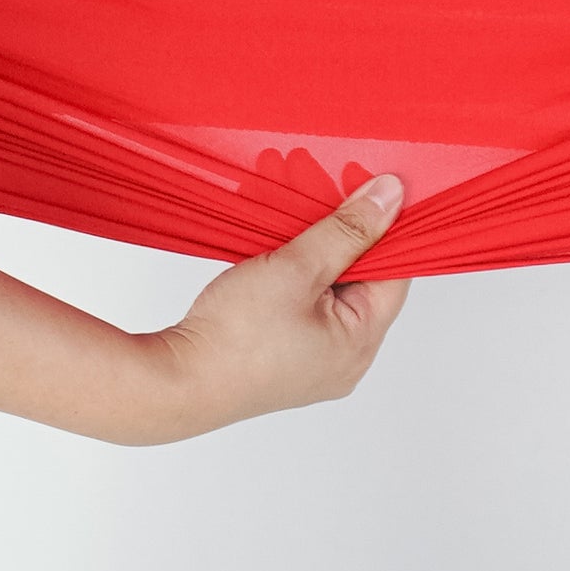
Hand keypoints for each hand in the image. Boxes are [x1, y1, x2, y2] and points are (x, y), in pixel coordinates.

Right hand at [138, 174, 410, 441]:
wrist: (173, 381)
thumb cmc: (233, 336)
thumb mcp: (297, 267)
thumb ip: (347, 229)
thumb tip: (391, 196)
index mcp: (360, 343)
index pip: (396, 272)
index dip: (387, 227)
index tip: (372, 189)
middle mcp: (345, 359)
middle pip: (364, 280)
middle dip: (345, 233)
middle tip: (328, 194)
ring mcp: (314, 361)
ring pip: (331, 289)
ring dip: (317, 249)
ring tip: (297, 218)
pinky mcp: (286, 357)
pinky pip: (307, 305)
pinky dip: (298, 273)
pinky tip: (280, 249)